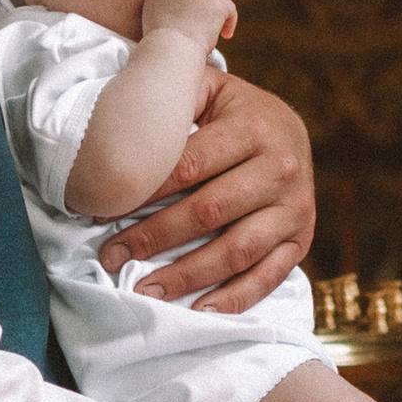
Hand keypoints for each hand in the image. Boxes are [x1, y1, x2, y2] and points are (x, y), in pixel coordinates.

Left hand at [96, 73, 313, 313]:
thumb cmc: (231, 112)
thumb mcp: (207, 89)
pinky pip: (268, 277)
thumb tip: (113, 118)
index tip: (99, 211)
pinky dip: (233, 300)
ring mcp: (295, 208)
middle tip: (110, 257)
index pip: (187, 166)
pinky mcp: (301, 240)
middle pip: (208, 212)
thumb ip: (170, 95)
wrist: (288, 129)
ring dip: (186, 276)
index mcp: (253, 127)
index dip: (141, 192)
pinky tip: (198, 312)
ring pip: (235, 250)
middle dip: (153, 237)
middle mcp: (281, 168)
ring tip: (144, 291)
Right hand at [139, 0, 235, 50]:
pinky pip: (228, 8)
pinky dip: (229, 22)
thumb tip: (186, 20)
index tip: (186, 23)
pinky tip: (226, 35)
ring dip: (212, 17)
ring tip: (211, 36)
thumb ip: (167, 16)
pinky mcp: (215, 0)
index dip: (183, 7)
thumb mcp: (155, 27)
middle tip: (201, 32)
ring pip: (212, 1)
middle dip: (199, 11)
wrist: (170, 49)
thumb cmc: (161, 48)